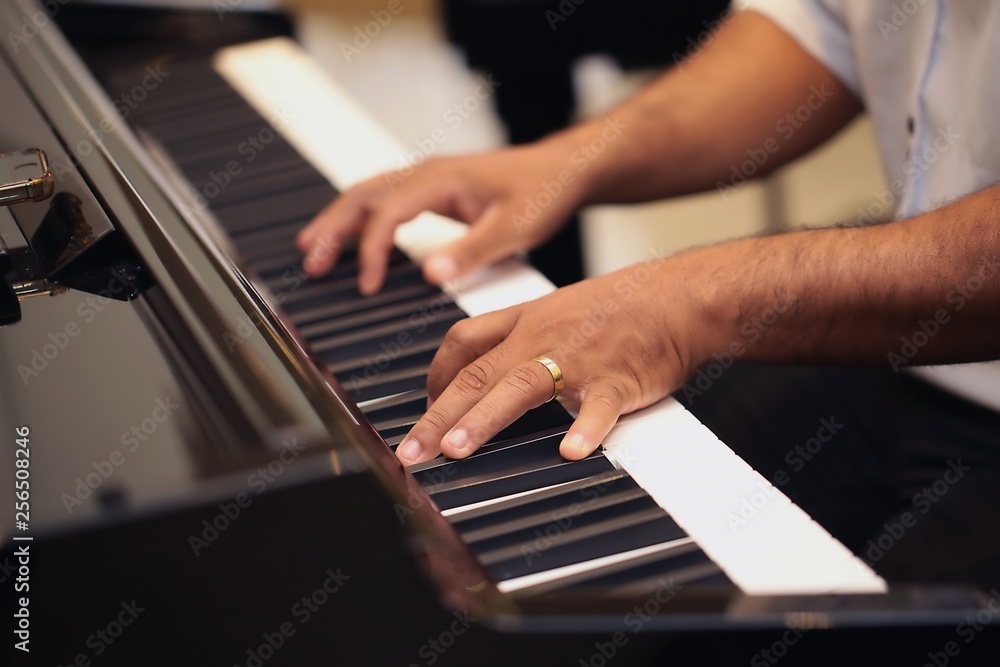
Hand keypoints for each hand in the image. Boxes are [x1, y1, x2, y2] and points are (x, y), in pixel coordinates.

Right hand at [296, 144, 585, 294]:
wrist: (561, 170)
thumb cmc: (542, 193)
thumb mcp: (515, 227)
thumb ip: (473, 251)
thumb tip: (431, 275)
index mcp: (439, 179)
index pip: (387, 214)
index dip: (371, 251)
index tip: (367, 286)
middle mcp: (426, 173)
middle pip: (362, 196)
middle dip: (332, 229)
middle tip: (310, 262)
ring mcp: (426, 177)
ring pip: (367, 193)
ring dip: (338, 220)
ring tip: (312, 248)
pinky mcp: (432, 188)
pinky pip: (383, 199)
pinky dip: (360, 217)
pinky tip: (350, 237)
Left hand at [394, 259, 712, 463]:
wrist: (682, 295)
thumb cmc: (628, 304)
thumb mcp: (563, 307)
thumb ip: (526, 333)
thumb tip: (494, 363)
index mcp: (528, 319)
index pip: (464, 342)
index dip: (435, 375)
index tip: (424, 405)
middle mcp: (543, 337)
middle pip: (477, 373)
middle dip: (437, 413)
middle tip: (411, 450)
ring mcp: (579, 359)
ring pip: (521, 386)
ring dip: (484, 418)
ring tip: (456, 450)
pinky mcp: (617, 379)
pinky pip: (599, 407)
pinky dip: (585, 429)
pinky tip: (571, 452)